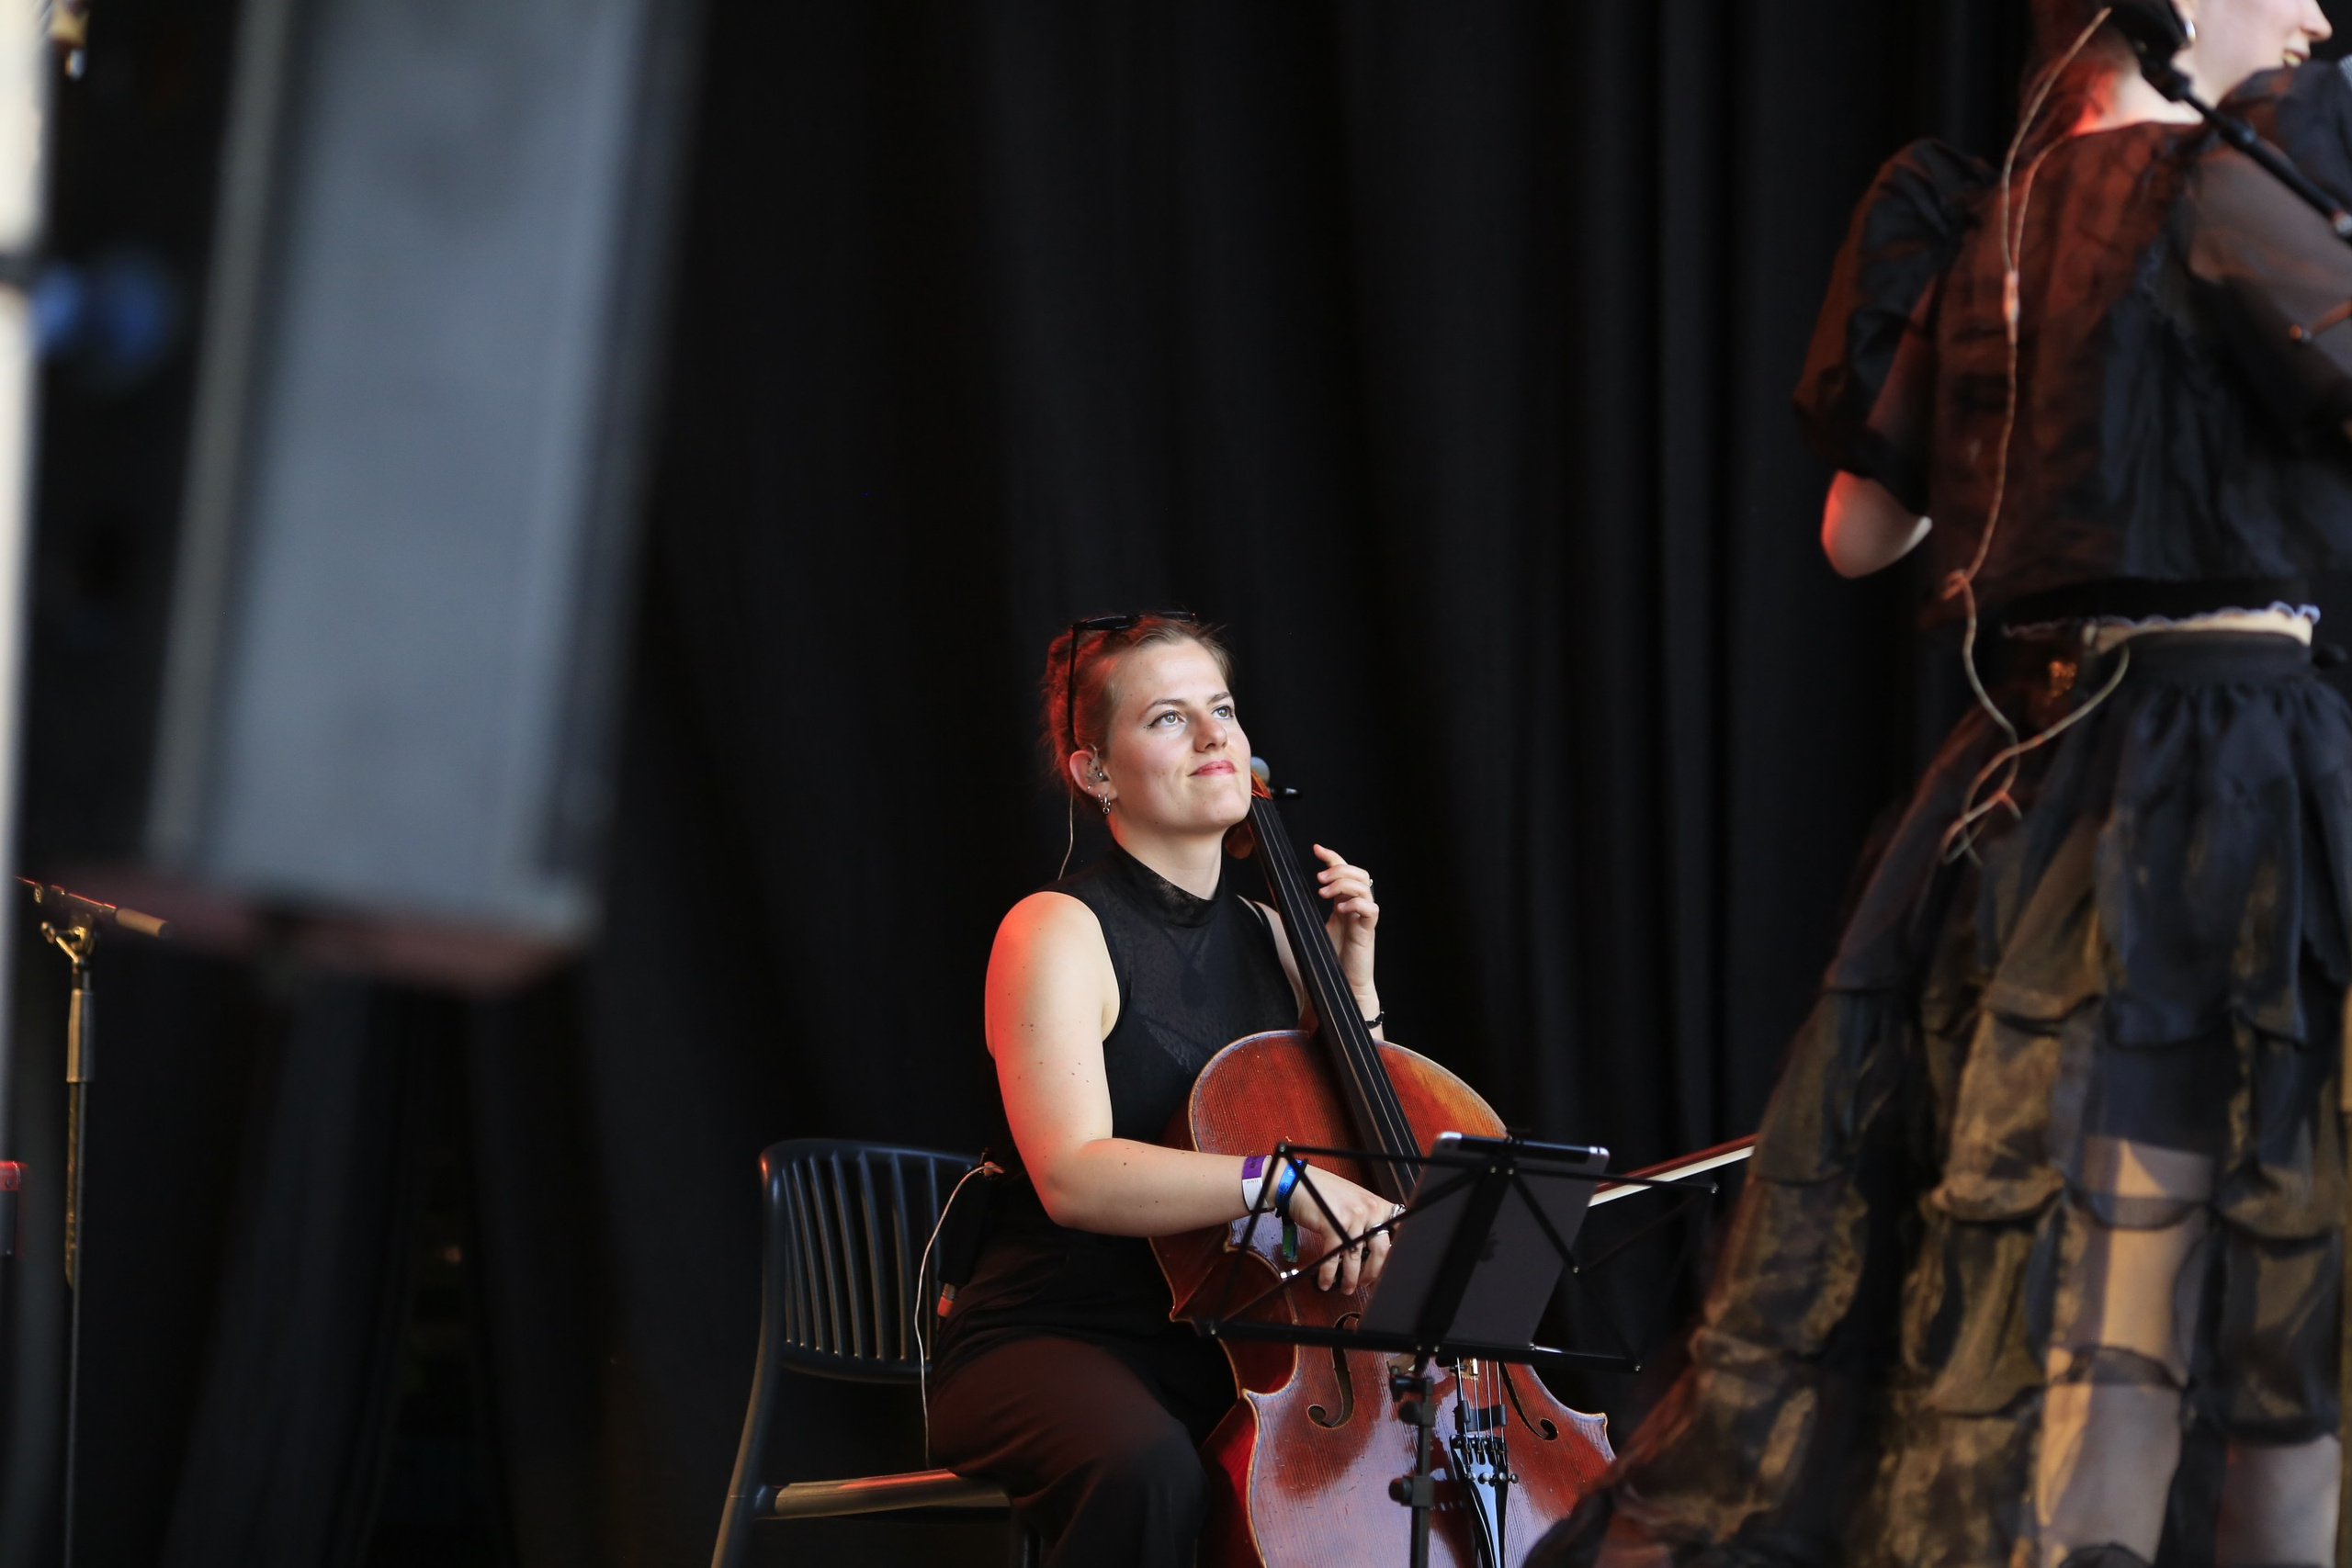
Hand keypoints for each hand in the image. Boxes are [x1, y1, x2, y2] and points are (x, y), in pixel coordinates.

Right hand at [1284, 1163, 1397, 1294]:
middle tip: (1365, 1282)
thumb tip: (1370, 1246)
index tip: (1387, 1266)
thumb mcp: (1353, 1200)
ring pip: (1356, 1258)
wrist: (1297, 1182)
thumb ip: (1366, 1218)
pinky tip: (1325, 1281)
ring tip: (1347, 1288)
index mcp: (1376, 1203)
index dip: (1393, 1251)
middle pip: (1381, 1250)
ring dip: (1351, 1279)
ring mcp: (1352, 1217)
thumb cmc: (1322, 1191)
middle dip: (1373, 1272)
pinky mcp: (1333, 1226)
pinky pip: (1334, 1258)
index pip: (1397, 1229)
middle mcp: (1368, 1209)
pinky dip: (1329, 1274)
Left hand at [1312, 845, 1378, 1016]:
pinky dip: (1356, 904)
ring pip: (1365, 887)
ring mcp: (1364, 917)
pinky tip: (1341, 909)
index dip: (1332, 857)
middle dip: (1339, 869)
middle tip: (1318, 877)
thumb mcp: (1315, 926)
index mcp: (1345, 902)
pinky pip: (1370, 910)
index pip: (1345, 871)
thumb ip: (1307, 910)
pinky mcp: (1368, 931)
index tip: (1316, 848)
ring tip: (1324, 892)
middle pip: (1359, 873)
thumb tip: (1285, 894)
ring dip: (1343, 884)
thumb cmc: (1331, 957)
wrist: (1345, 984)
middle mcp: (1357, 906)